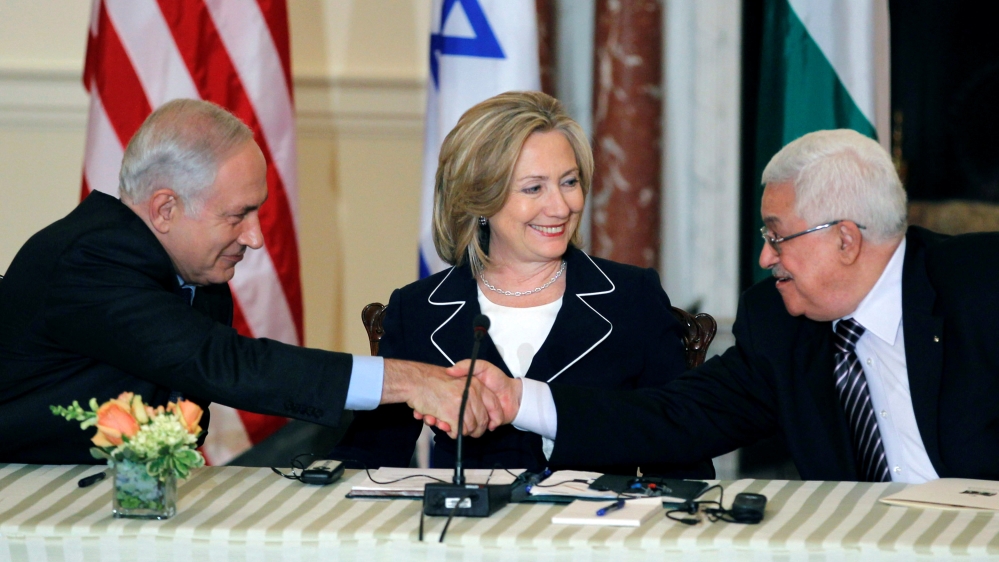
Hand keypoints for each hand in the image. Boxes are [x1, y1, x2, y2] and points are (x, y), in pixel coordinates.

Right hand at [381, 359, 500, 438]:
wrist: (415, 380)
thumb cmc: (432, 381)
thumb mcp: (457, 377)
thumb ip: (470, 391)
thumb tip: (479, 411)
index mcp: (475, 384)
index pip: (494, 404)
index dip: (493, 417)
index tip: (491, 425)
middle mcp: (472, 393)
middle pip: (482, 420)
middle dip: (475, 429)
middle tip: (465, 429)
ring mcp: (462, 404)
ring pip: (470, 428)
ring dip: (460, 430)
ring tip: (449, 424)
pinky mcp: (452, 414)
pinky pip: (458, 431)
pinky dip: (451, 432)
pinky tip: (444, 424)